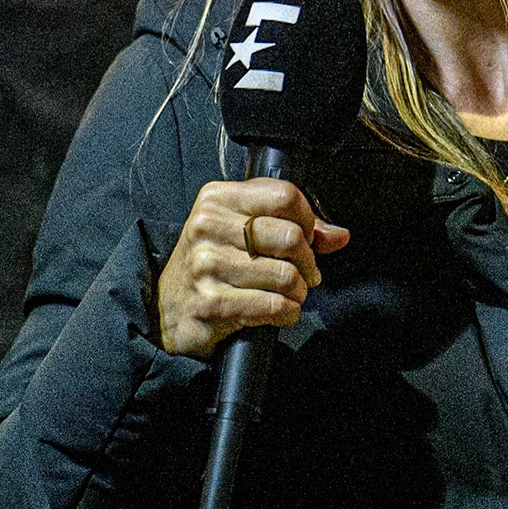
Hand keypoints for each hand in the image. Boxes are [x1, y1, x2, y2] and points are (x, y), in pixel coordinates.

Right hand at [156, 178, 348, 358]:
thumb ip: (292, 224)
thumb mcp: (242, 230)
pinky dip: (287, 313)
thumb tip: (339, 235)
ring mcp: (207, 265)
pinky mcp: (211, 302)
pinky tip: (281, 312)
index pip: (285, 195)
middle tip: (307, 274)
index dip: (309, 220)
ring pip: (286, 275)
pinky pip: (273, 306)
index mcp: (217, 198)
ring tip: (291, 294)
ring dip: (299, 292)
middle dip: (309, 262)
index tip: (309, 238)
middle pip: (291, 236)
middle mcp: (208, 226)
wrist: (168, 308)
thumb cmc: (213, 262)